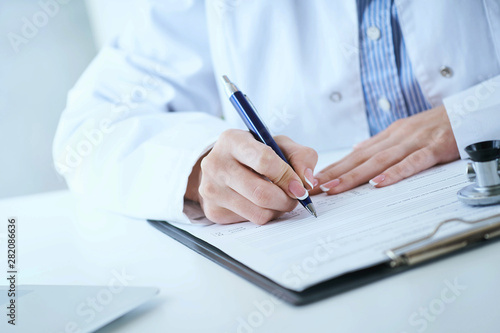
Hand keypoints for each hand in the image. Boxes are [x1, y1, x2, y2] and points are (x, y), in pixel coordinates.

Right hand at [185, 129, 317, 224]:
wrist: (222, 166)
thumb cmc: (255, 153)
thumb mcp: (278, 144)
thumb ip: (300, 156)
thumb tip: (307, 181)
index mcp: (232, 140)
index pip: (264, 161)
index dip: (287, 176)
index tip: (299, 186)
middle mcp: (216, 164)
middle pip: (261, 193)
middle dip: (286, 199)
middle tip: (295, 197)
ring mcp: (211, 189)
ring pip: (258, 212)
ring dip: (278, 210)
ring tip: (279, 199)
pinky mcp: (213, 210)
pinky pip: (250, 221)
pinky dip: (264, 215)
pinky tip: (262, 204)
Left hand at [310, 105, 459, 194]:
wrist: (467, 112)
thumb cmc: (434, 125)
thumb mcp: (403, 132)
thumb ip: (380, 144)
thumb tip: (356, 152)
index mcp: (388, 136)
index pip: (355, 155)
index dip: (335, 168)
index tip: (316, 179)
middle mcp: (396, 138)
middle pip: (361, 158)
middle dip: (336, 174)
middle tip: (317, 187)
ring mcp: (414, 142)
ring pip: (379, 161)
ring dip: (355, 175)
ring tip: (336, 187)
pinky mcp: (434, 148)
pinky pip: (411, 163)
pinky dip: (394, 173)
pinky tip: (377, 183)